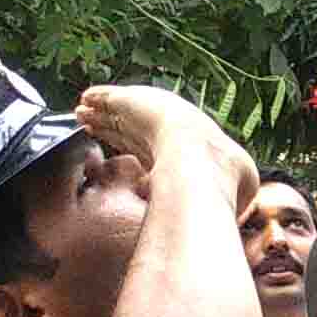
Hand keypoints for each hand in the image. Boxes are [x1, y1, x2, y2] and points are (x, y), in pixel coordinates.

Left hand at [74, 82, 256, 202]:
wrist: (204, 163)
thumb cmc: (219, 180)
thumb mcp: (232, 191)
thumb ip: (214, 201)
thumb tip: (218, 219)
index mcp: (183, 149)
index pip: (151, 144)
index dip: (135, 143)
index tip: (122, 146)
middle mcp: (164, 130)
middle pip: (129, 127)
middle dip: (112, 126)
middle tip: (94, 124)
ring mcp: (148, 114)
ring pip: (117, 113)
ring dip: (100, 112)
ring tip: (83, 112)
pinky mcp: (130, 101)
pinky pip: (108, 99)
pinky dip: (98, 97)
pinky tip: (87, 97)